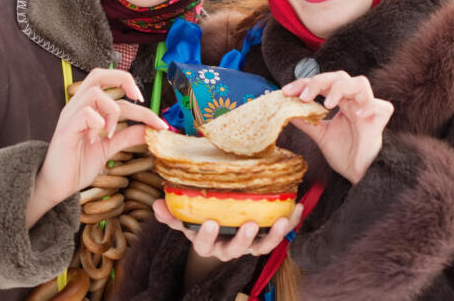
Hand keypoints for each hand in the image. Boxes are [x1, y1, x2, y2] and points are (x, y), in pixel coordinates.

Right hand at [26, 69, 167, 227]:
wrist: (56, 187)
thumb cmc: (78, 164)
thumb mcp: (109, 147)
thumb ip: (127, 136)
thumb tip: (150, 129)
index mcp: (87, 107)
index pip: (113, 87)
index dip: (136, 95)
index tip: (155, 116)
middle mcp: (77, 106)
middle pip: (98, 74)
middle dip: (124, 80)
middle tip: (139, 99)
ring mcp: (69, 116)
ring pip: (95, 93)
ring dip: (112, 111)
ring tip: (111, 132)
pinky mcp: (65, 130)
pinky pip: (85, 113)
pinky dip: (98, 124)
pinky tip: (95, 140)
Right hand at [153, 199, 302, 260]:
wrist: (220, 233)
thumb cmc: (202, 220)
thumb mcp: (185, 219)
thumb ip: (171, 214)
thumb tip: (156, 204)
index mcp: (207, 243)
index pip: (204, 244)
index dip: (207, 236)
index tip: (210, 223)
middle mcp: (228, 248)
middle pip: (235, 250)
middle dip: (242, 239)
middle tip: (248, 225)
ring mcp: (248, 245)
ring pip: (261, 246)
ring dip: (273, 235)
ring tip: (282, 221)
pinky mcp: (265, 239)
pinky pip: (279, 234)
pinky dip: (290, 222)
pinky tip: (296, 208)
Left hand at [282, 72, 392, 183]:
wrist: (358, 174)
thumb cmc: (344, 153)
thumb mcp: (320, 134)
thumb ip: (306, 121)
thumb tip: (285, 110)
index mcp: (341, 101)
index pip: (323, 83)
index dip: (304, 83)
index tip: (286, 91)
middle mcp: (354, 101)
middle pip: (339, 77)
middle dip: (319, 82)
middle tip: (304, 97)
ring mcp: (368, 108)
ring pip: (360, 83)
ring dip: (341, 88)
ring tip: (328, 104)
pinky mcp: (380, 120)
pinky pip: (382, 106)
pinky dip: (370, 105)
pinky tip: (359, 114)